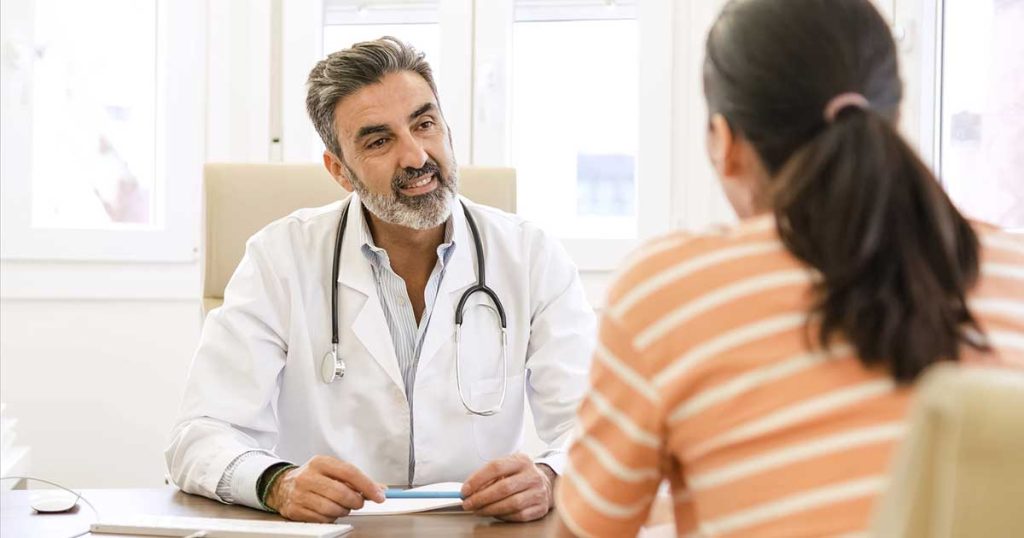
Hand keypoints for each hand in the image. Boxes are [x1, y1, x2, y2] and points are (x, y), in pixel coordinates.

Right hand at [265, 455, 385, 521]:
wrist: (282, 486)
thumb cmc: (314, 478)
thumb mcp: (332, 471)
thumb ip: (356, 479)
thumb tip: (381, 489)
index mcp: (321, 462)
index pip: (350, 472)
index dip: (367, 485)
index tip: (379, 495)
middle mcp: (308, 476)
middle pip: (342, 493)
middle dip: (356, 501)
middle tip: (358, 502)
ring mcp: (300, 494)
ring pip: (333, 509)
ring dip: (343, 511)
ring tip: (341, 506)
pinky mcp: (296, 510)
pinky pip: (322, 519)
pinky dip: (331, 518)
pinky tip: (328, 511)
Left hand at [461, 453, 554, 521]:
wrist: (545, 484)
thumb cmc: (519, 476)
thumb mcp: (507, 469)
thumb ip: (489, 477)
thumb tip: (469, 491)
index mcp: (521, 461)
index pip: (496, 467)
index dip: (477, 479)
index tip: (465, 490)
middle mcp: (532, 475)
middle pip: (503, 488)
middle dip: (481, 498)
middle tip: (468, 504)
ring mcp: (538, 492)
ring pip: (511, 504)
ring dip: (490, 509)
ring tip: (478, 510)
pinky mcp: (540, 507)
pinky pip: (519, 515)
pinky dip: (503, 516)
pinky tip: (495, 514)